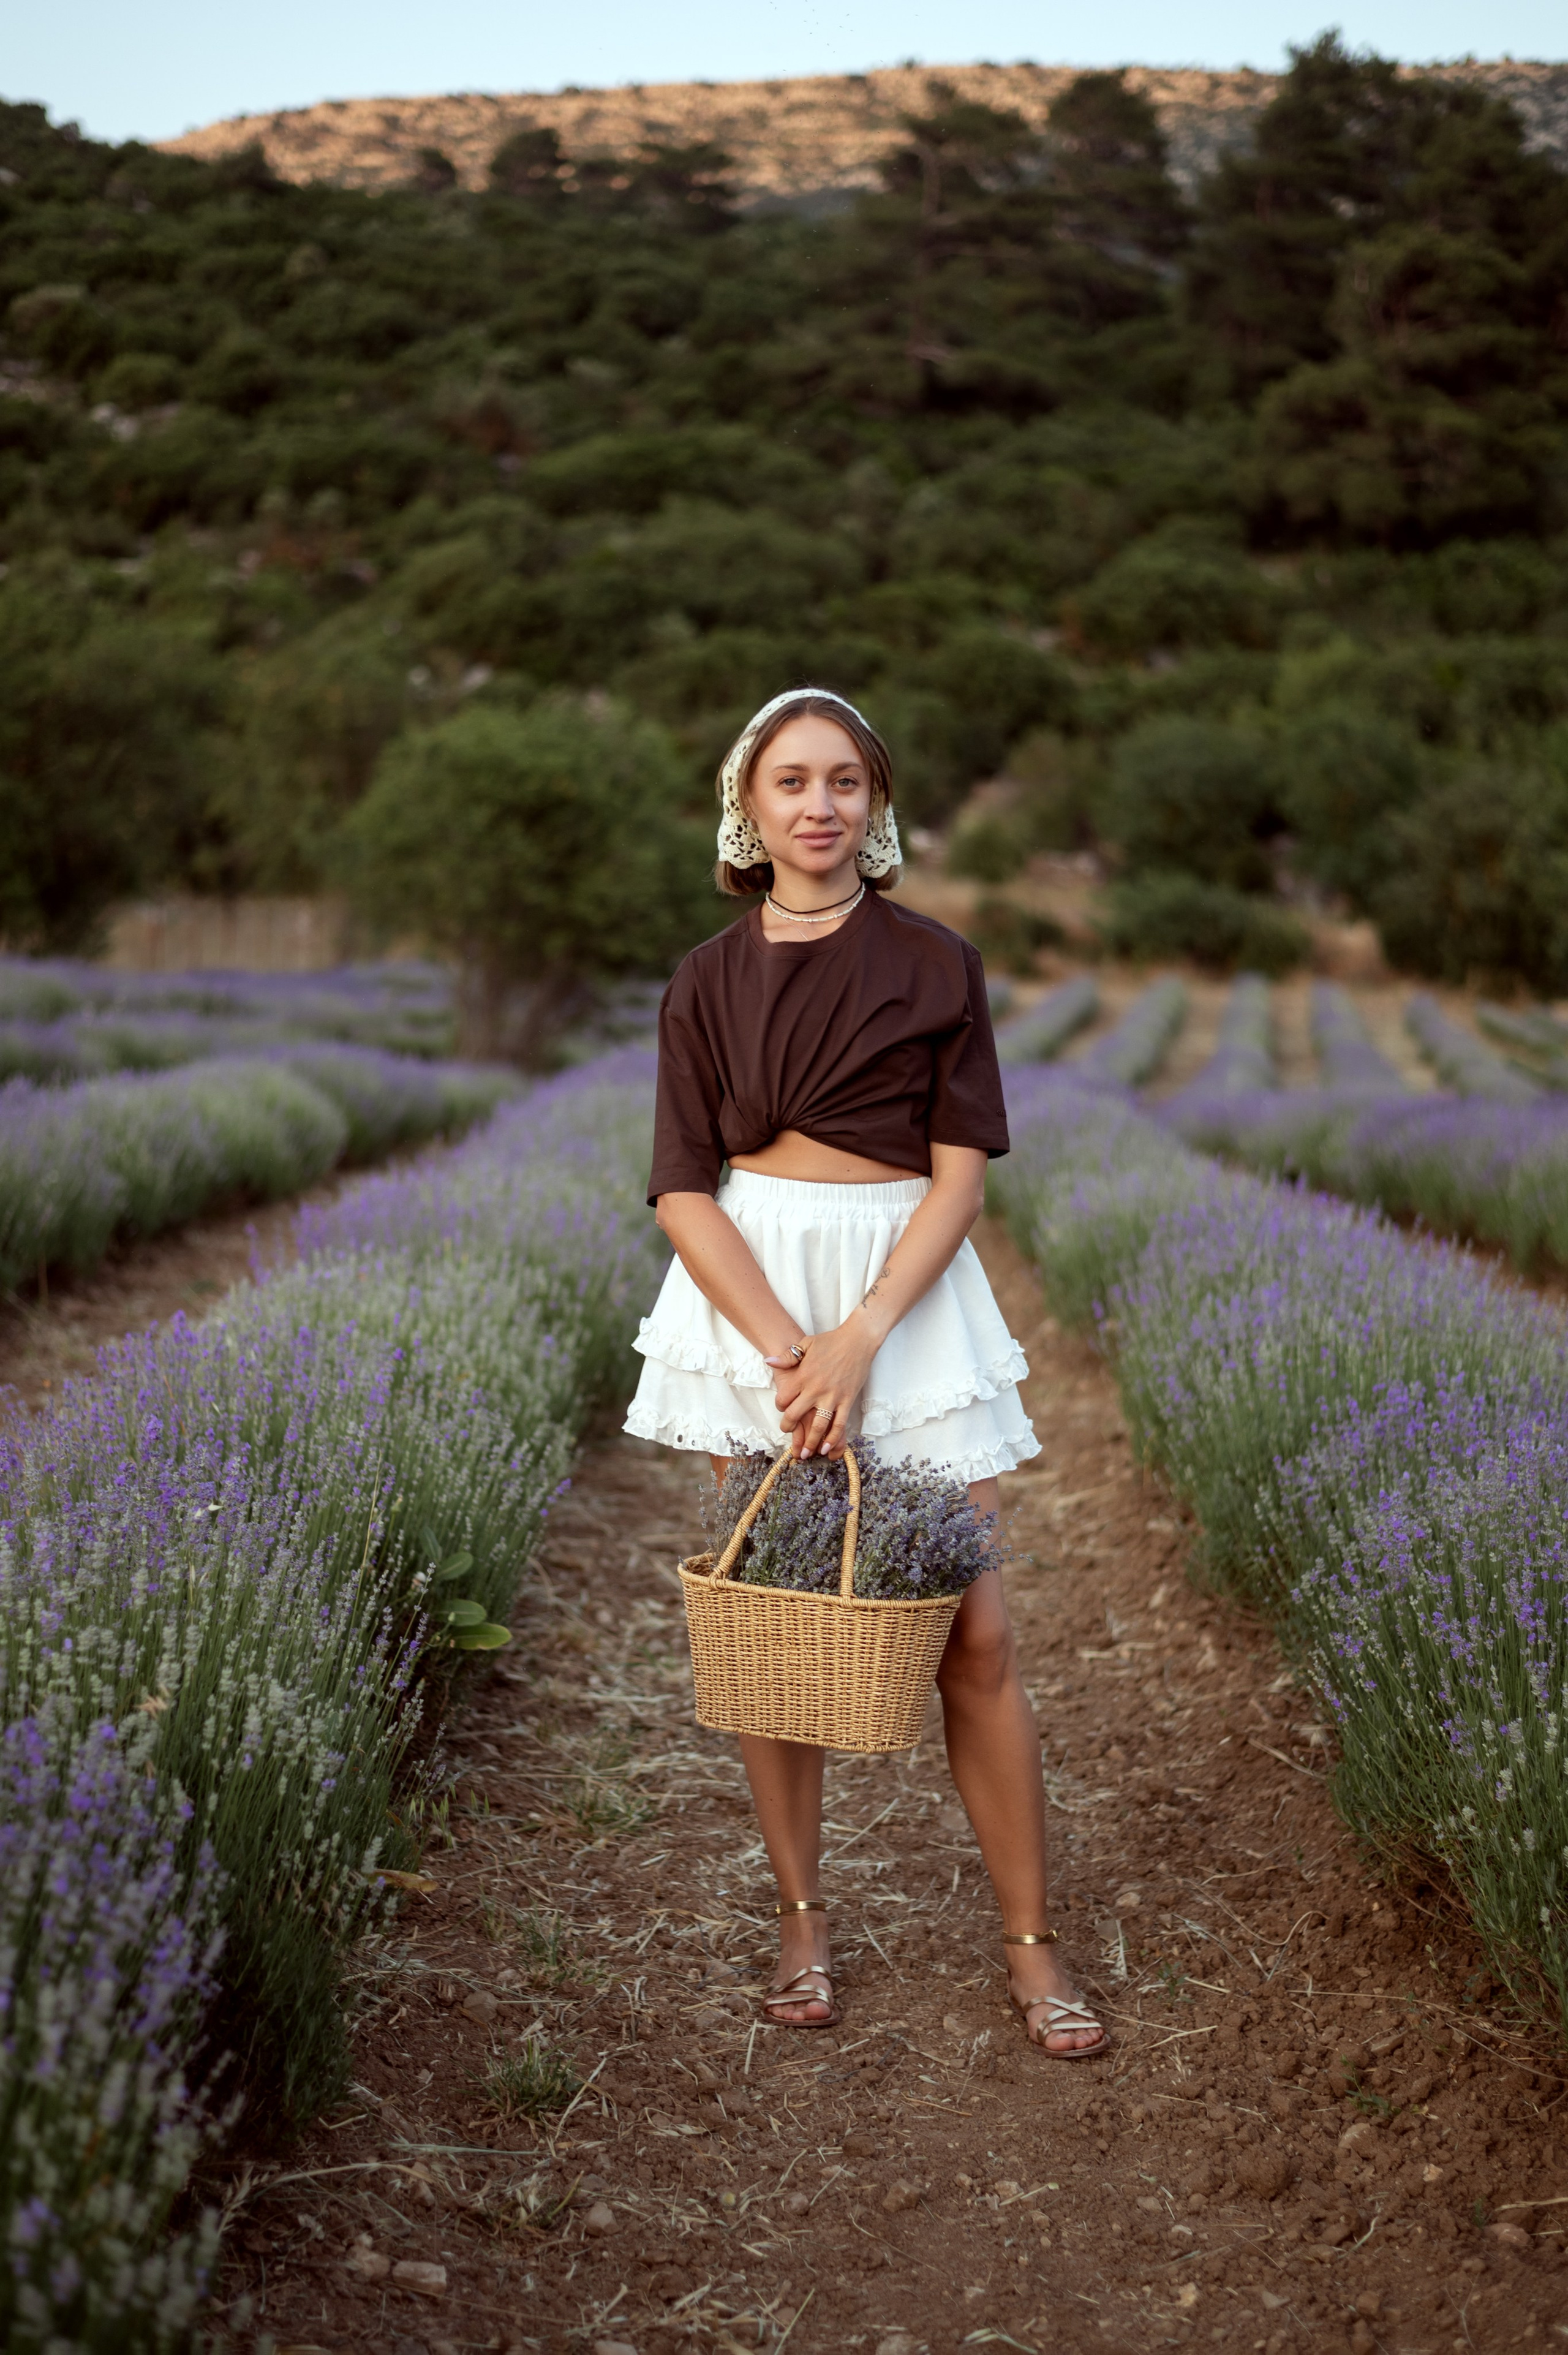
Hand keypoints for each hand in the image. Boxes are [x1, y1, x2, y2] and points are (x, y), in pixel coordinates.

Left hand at [764, 1317, 876, 1458]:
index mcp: (803, 1376)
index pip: (784, 1398)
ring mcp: (832, 1396)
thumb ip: (787, 1356)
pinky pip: (839, 1423)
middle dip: (788, 1427)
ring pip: (818, 1425)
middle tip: (788, 1433)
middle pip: (795, 1415)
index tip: (782, 1408)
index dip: (780, 1406)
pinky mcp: (847, 1400)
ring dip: (810, 1441)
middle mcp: (815, 1389)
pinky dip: (833, 1437)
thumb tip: (769, 1362)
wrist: (858, 1340)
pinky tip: (827, 1448)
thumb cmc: (831, 1341)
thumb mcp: (805, 1344)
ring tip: (806, 1453)